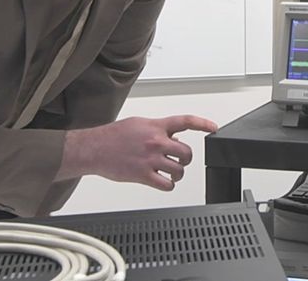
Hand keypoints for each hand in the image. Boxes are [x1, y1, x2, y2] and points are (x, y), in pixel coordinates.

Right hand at [59, 115, 218, 190]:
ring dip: (178, 173)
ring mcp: (150, 159)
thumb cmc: (113, 136)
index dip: (203, 124)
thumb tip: (173, 136)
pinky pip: (166, 184)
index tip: (214, 128)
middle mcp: (155, 141)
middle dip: (186, 158)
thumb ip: (157, 129)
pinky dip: (169, 185)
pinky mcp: (143, 175)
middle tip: (181, 160)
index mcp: (155, 126)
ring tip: (171, 172)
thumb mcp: (139, 123)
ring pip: (179, 170)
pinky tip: (164, 182)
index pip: (185, 121)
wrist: (93, 149)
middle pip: (186, 152)